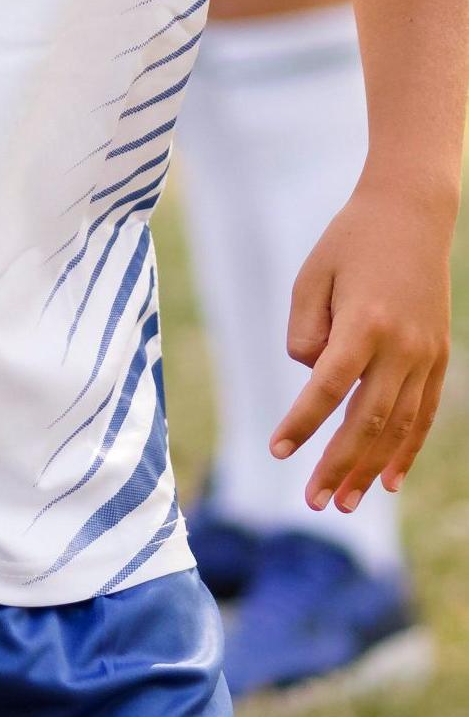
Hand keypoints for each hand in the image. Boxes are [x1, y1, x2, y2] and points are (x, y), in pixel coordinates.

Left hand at [272, 173, 454, 509]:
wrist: (411, 213)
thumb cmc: (350, 242)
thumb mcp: (313, 276)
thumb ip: (305, 331)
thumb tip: (312, 380)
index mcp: (365, 323)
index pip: (328, 388)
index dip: (302, 423)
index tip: (278, 449)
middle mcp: (401, 346)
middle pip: (366, 420)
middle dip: (339, 465)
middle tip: (314, 501)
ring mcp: (425, 354)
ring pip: (398, 427)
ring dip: (371, 469)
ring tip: (345, 503)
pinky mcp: (438, 357)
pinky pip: (423, 414)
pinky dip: (407, 450)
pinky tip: (389, 480)